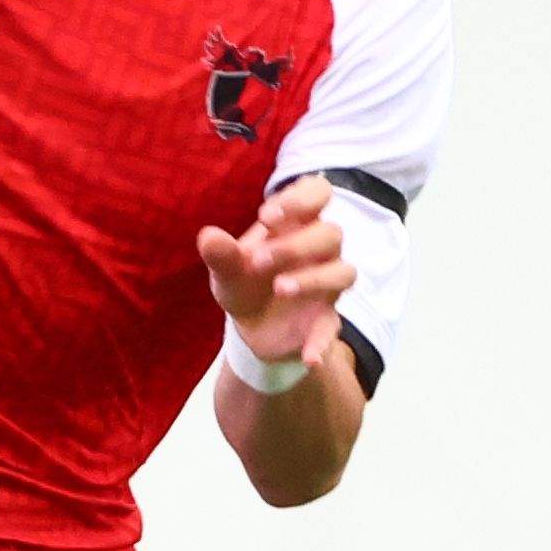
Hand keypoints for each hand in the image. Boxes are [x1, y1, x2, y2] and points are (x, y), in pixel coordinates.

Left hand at [197, 181, 356, 373]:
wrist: (250, 327)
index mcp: (296, 225)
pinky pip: (334, 326)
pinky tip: (309, 357)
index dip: (300, 199)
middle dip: (296, 244)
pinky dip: (323, 341)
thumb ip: (221, 254)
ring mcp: (326, 285)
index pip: (318, 193)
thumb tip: (208, 236)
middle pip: (330, 234)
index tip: (266, 216)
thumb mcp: (226, 270)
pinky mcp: (325, 319)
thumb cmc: (244, 282)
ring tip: (280, 289)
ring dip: (314, 279)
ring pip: (343, 271)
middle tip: (259, 261)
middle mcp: (319, 250)